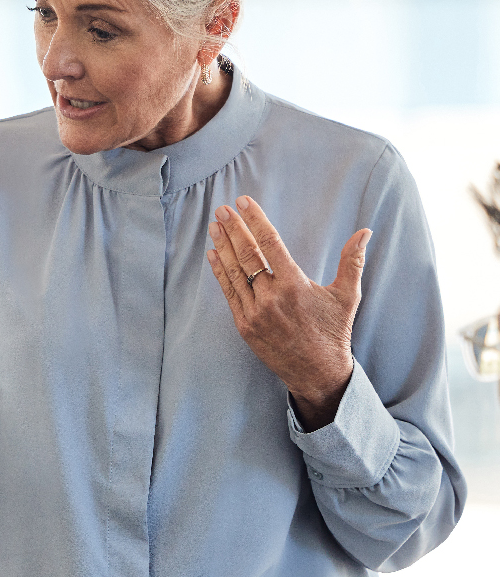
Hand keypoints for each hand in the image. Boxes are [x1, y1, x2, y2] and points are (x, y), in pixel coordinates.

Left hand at [206, 196, 371, 430]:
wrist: (318, 374)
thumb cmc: (333, 332)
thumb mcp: (347, 296)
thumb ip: (352, 261)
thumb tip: (364, 231)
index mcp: (295, 285)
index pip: (271, 244)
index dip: (256, 221)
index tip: (244, 203)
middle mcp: (272, 297)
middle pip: (248, 255)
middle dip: (234, 230)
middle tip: (223, 210)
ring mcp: (255, 312)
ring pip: (235, 272)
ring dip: (223, 247)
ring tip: (214, 226)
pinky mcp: (244, 325)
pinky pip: (229, 293)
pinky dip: (220, 272)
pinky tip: (212, 254)